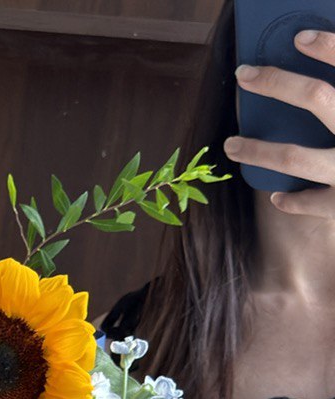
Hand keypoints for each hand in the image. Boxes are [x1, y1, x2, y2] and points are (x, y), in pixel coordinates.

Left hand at [224, 29, 334, 215]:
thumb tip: (313, 59)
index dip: (329, 47)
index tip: (300, 38)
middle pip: (316, 97)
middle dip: (277, 83)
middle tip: (244, 75)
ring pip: (295, 156)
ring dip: (258, 151)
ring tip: (231, 145)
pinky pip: (310, 203)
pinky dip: (291, 200)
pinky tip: (277, 195)